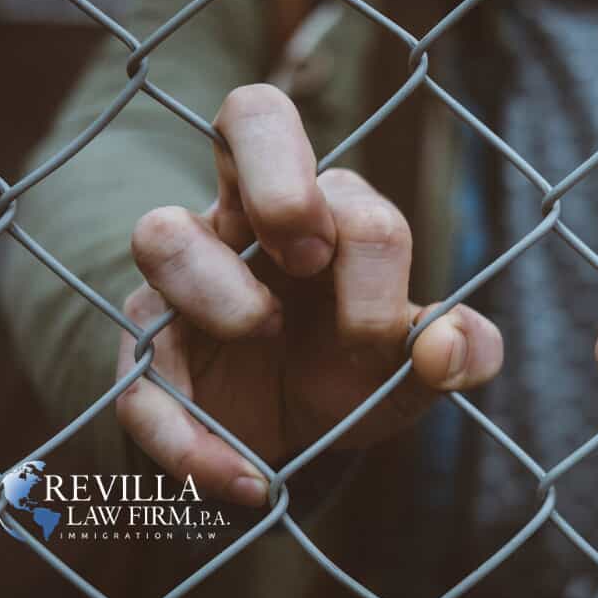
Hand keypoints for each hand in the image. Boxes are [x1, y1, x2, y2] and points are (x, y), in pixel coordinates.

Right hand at [116, 84, 502, 506]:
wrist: (286, 440)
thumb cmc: (352, 374)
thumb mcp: (415, 372)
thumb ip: (459, 353)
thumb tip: (451, 343)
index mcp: (330, 214)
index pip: (348, 190)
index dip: (368, 252)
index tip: (379, 330)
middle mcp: (252, 219)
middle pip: (251, 117)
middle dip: (281, 178)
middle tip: (307, 254)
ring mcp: (188, 278)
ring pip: (161, 232)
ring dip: (216, 288)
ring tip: (262, 335)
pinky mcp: (147, 350)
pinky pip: (138, 373)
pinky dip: (189, 436)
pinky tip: (247, 480)